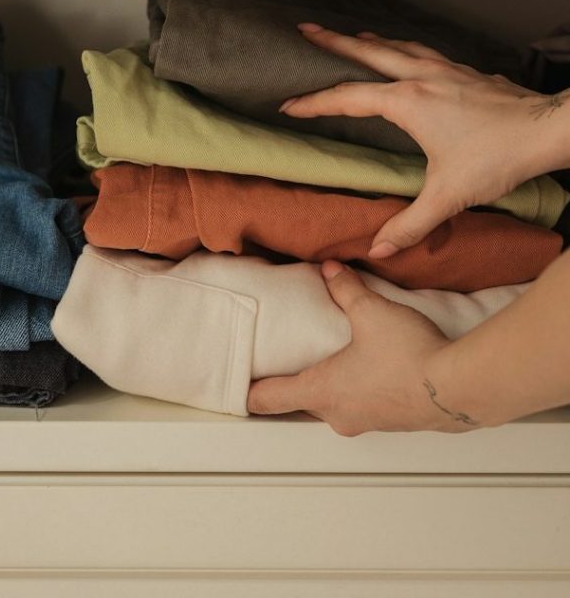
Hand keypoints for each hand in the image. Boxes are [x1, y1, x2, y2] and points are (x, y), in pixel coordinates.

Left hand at [247, 261, 475, 433]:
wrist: (458, 388)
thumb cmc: (409, 355)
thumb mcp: (370, 312)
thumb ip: (345, 289)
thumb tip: (331, 269)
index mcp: (321, 391)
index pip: (267, 399)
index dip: (246, 391)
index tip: (233, 383)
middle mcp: (338, 414)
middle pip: (299, 401)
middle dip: (293, 379)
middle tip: (286, 356)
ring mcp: (365, 422)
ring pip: (333, 403)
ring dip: (328, 383)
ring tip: (330, 356)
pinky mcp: (390, 421)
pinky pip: (360, 405)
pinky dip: (356, 388)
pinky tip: (370, 366)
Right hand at [280, 24, 566, 257]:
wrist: (549, 129)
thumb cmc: (498, 156)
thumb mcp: (448, 195)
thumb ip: (410, 223)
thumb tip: (378, 248)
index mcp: (407, 102)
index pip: (347, 98)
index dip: (314, 102)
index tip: (288, 104)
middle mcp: (422, 77)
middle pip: (367, 51)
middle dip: (333, 40)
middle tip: (307, 28)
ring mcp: (447, 69)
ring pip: (399, 46)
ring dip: (371, 40)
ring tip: (354, 35)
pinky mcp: (468, 72)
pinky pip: (426, 52)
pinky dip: (406, 49)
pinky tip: (411, 56)